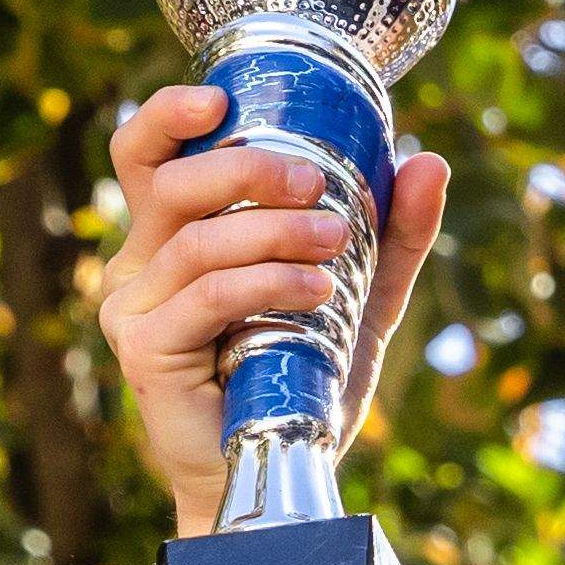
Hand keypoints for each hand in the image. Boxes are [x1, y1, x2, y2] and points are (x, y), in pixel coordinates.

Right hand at [95, 82, 455, 537]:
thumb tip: (429, 160)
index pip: (145, 153)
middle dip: (250, 170)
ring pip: (198, 240)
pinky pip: (207, 296)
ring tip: (336, 243)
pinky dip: (266, 284)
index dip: (169, 115)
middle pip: (173, 184)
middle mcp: (139, 263)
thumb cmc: (305, 376)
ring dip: (273, 231)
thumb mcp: (361, 296)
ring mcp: (135, 307)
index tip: (222, 99)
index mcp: (171, 235)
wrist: (286, 465)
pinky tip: (316, 292)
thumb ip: (393, 235)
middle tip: (319, 184)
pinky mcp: (145, 349)